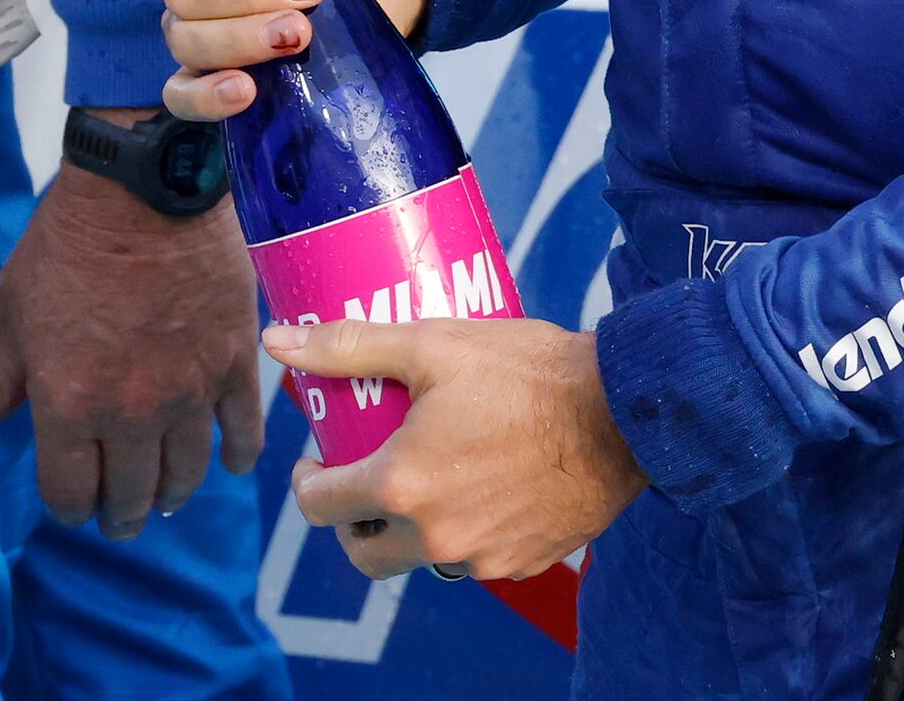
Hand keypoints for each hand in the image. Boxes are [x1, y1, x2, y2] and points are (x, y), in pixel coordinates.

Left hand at [0, 161, 261, 535]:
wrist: (147, 188)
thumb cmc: (70, 243)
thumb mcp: (14, 310)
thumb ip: (0, 377)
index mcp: (67, 406)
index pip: (69, 493)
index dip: (71, 509)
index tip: (77, 506)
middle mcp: (129, 413)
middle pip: (128, 493)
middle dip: (120, 514)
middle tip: (123, 516)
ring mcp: (187, 391)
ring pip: (184, 472)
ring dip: (173, 493)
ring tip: (168, 497)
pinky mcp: (232, 363)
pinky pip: (243, 428)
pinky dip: (238, 454)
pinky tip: (231, 463)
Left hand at [263, 315, 645, 580]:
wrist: (624, 411)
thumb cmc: (529, 371)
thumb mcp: (434, 343)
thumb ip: (351, 345)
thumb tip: (278, 341)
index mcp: (403, 485)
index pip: (320, 506)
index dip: (310, 479)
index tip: (320, 455)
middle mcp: (435, 537)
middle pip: (363, 553)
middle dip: (351, 521)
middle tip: (363, 476)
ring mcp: (481, 558)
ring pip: (421, 555)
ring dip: (411, 524)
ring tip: (432, 469)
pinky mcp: (522, 562)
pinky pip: (474, 557)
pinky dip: (466, 528)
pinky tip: (485, 481)